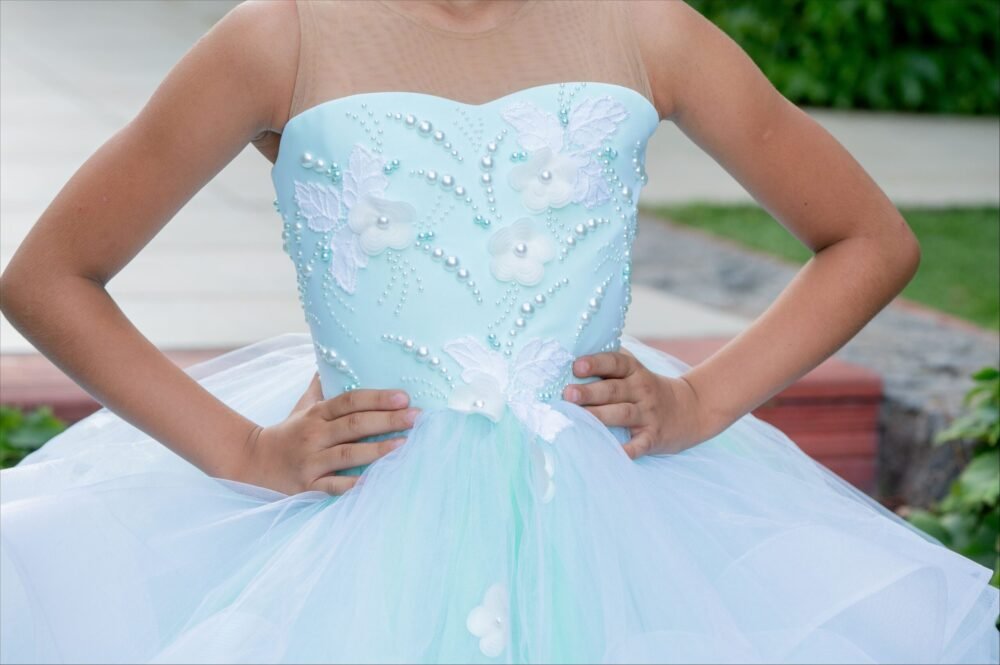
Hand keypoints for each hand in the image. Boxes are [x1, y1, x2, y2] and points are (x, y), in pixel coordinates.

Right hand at [233, 372, 418, 495]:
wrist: (251, 462)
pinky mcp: (306, 486)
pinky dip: (352, 485)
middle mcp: (314, 435)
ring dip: (377, 450)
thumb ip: (322, 384)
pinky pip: (332, 486)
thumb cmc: (288, 433)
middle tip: (416, 417)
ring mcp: (310, 461)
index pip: (349, 401)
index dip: (377, 398)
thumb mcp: (303, 405)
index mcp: (317, 414)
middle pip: (354, 425)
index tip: (404, 396)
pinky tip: (374, 482)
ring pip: (347, 454)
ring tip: (404, 446)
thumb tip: (334, 355)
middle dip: (387, 420)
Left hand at [561, 349, 711, 459]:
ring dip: (600, 416)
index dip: (596, 363)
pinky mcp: (653, 437)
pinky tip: (612, 453)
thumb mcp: (635, 371)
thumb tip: (570, 358)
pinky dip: (627, 450)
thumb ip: (610, 365)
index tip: (577, 366)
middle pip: (613, 390)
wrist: (691, 409)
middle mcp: (642, 390)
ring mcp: (648, 414)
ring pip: (622, 414)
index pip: (615, 363)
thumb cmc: (647, 389)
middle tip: (567, 394)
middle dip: (590, 392)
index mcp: (634, 371)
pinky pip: (639, 444)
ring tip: (577, 418)